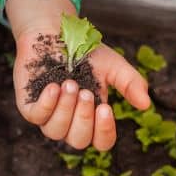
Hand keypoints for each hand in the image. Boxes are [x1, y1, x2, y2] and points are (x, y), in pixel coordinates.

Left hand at [6, 0, 150, 149]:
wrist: (58, 32)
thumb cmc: (86, 53)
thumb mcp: (114, 67)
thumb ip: (130, 84)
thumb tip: (146, 104)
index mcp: (93, 117)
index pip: (101, 142)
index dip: (104, 132)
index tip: (105, 108)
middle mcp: (70, 121)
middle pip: (78, 141)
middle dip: (83, 117)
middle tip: (85, 92)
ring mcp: (49, 116)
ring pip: (55, 132)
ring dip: (65, 109)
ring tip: (69, 84)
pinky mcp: (29, 106)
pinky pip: (36, 117)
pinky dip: (46, 105)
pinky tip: (53, 87)